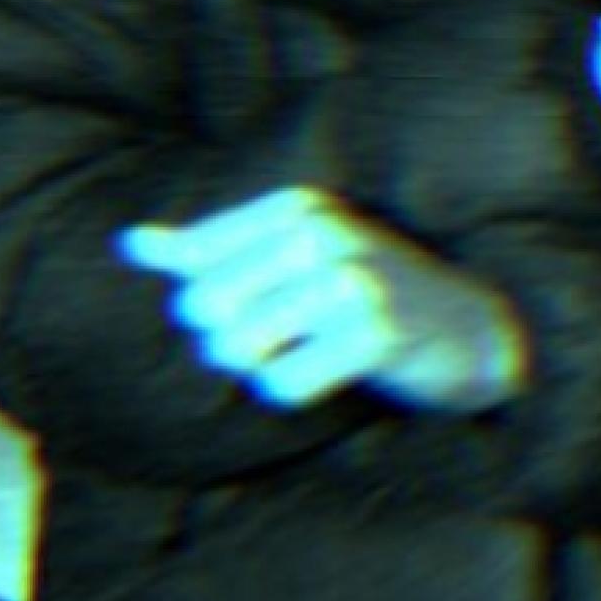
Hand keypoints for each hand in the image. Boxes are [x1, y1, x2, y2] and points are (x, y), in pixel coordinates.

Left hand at [117, 188, 530, 413]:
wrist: (472, 329)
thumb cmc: (371, 292)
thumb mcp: (295, 255)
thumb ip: (211, 249)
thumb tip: (129, 242)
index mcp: (298, 207)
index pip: (195, 263)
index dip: (210, 301)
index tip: (260, 305)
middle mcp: (322, 234)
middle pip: (205, 307)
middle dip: (226, 340)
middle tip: (277, 342)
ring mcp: (352, 282)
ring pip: (239, 345)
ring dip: (261, 367)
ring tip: (302, 357)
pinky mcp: (375, 334)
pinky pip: (284, 384)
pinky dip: (296, 392)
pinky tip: (333, 376)